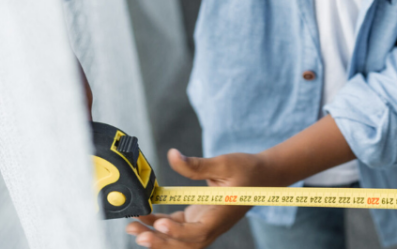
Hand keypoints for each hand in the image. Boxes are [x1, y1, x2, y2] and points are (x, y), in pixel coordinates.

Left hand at [125, 149, 263, 247]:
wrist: (262, 176)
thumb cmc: (248, 170)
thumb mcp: (224, 163)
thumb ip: (196, 164)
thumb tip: (173, 156)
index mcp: (222, 215)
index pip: (199, 231)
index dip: (179, 232)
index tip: (161, 223)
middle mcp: (213, 225)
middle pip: (185, 245)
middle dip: (160, 242)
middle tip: (137, 232)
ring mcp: (205, 224)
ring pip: (178, 241)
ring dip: (156, 237)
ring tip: (133, 228)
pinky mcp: (198, 219)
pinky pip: (177, 228)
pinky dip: (160, 226)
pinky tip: (143, 218)